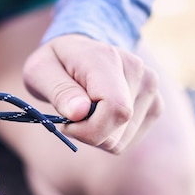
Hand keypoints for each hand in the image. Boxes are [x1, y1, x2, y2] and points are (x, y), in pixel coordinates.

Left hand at [23, 34, 162, 153]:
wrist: (77, 52)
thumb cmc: (54, 63)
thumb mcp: (40, 72)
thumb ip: (59, 91)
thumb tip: (80, 112)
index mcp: (106, 58)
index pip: (115, 108)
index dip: (89, 129)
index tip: (67, 123)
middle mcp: (136, 69)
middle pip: (118, 129)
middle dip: (87, 133)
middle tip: (71, 114)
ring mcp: (150, 87)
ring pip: (122, 141)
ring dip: (97, 136)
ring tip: (85, 111)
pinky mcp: (154, 104)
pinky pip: (128, 141)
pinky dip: (109, 136)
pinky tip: (99, 117)